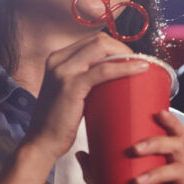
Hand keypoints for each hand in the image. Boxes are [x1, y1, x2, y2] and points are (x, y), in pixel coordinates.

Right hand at [22, 33, 144, 160]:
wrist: (42, 142)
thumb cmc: (59, 122)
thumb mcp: (70, 93)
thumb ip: (85, 80)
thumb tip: (112, 77)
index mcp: (57, 58)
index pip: (93, 41)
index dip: (115, 47)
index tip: (130, 59)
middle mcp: (57, 60)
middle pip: (99, 40)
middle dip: (123, 48)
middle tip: (138, 64)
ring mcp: (63, 71)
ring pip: (102, 48)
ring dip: (126, 54)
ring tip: (142, 66)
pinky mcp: (71, 86)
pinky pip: (104, 70)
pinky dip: (124, 68)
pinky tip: (139, 69)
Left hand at [78, 109, 183, 183]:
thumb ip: (101, 177)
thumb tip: (82, 153)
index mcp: (169, 167)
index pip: (174, 137)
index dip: (169, 122)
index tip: (156, 113)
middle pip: (178, 147)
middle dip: (156, 142)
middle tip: (134, 149)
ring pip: (180, 170)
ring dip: (156, 174)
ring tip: (136, 183)